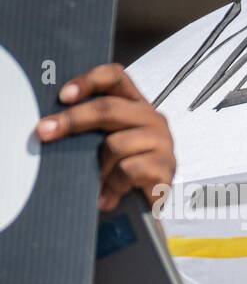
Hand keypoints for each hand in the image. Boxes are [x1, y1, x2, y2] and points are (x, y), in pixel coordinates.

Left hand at [35, 63, 175, 212]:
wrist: (149, 205)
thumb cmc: (124, 169)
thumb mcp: (107, 140)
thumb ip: (91, 125)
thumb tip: (51, 122)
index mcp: (137, 105)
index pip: (116, 77)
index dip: (88, 81)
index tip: (63, 96)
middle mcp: (153, 119)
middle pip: (108, 109)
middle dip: (72, 120)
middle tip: (44, 132)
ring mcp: (163, 144)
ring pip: (115, 144)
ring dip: (99, 166)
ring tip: (95, 181)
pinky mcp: (165, 168)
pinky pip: (128, 170)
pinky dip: (112, 186)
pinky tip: (107, 198)